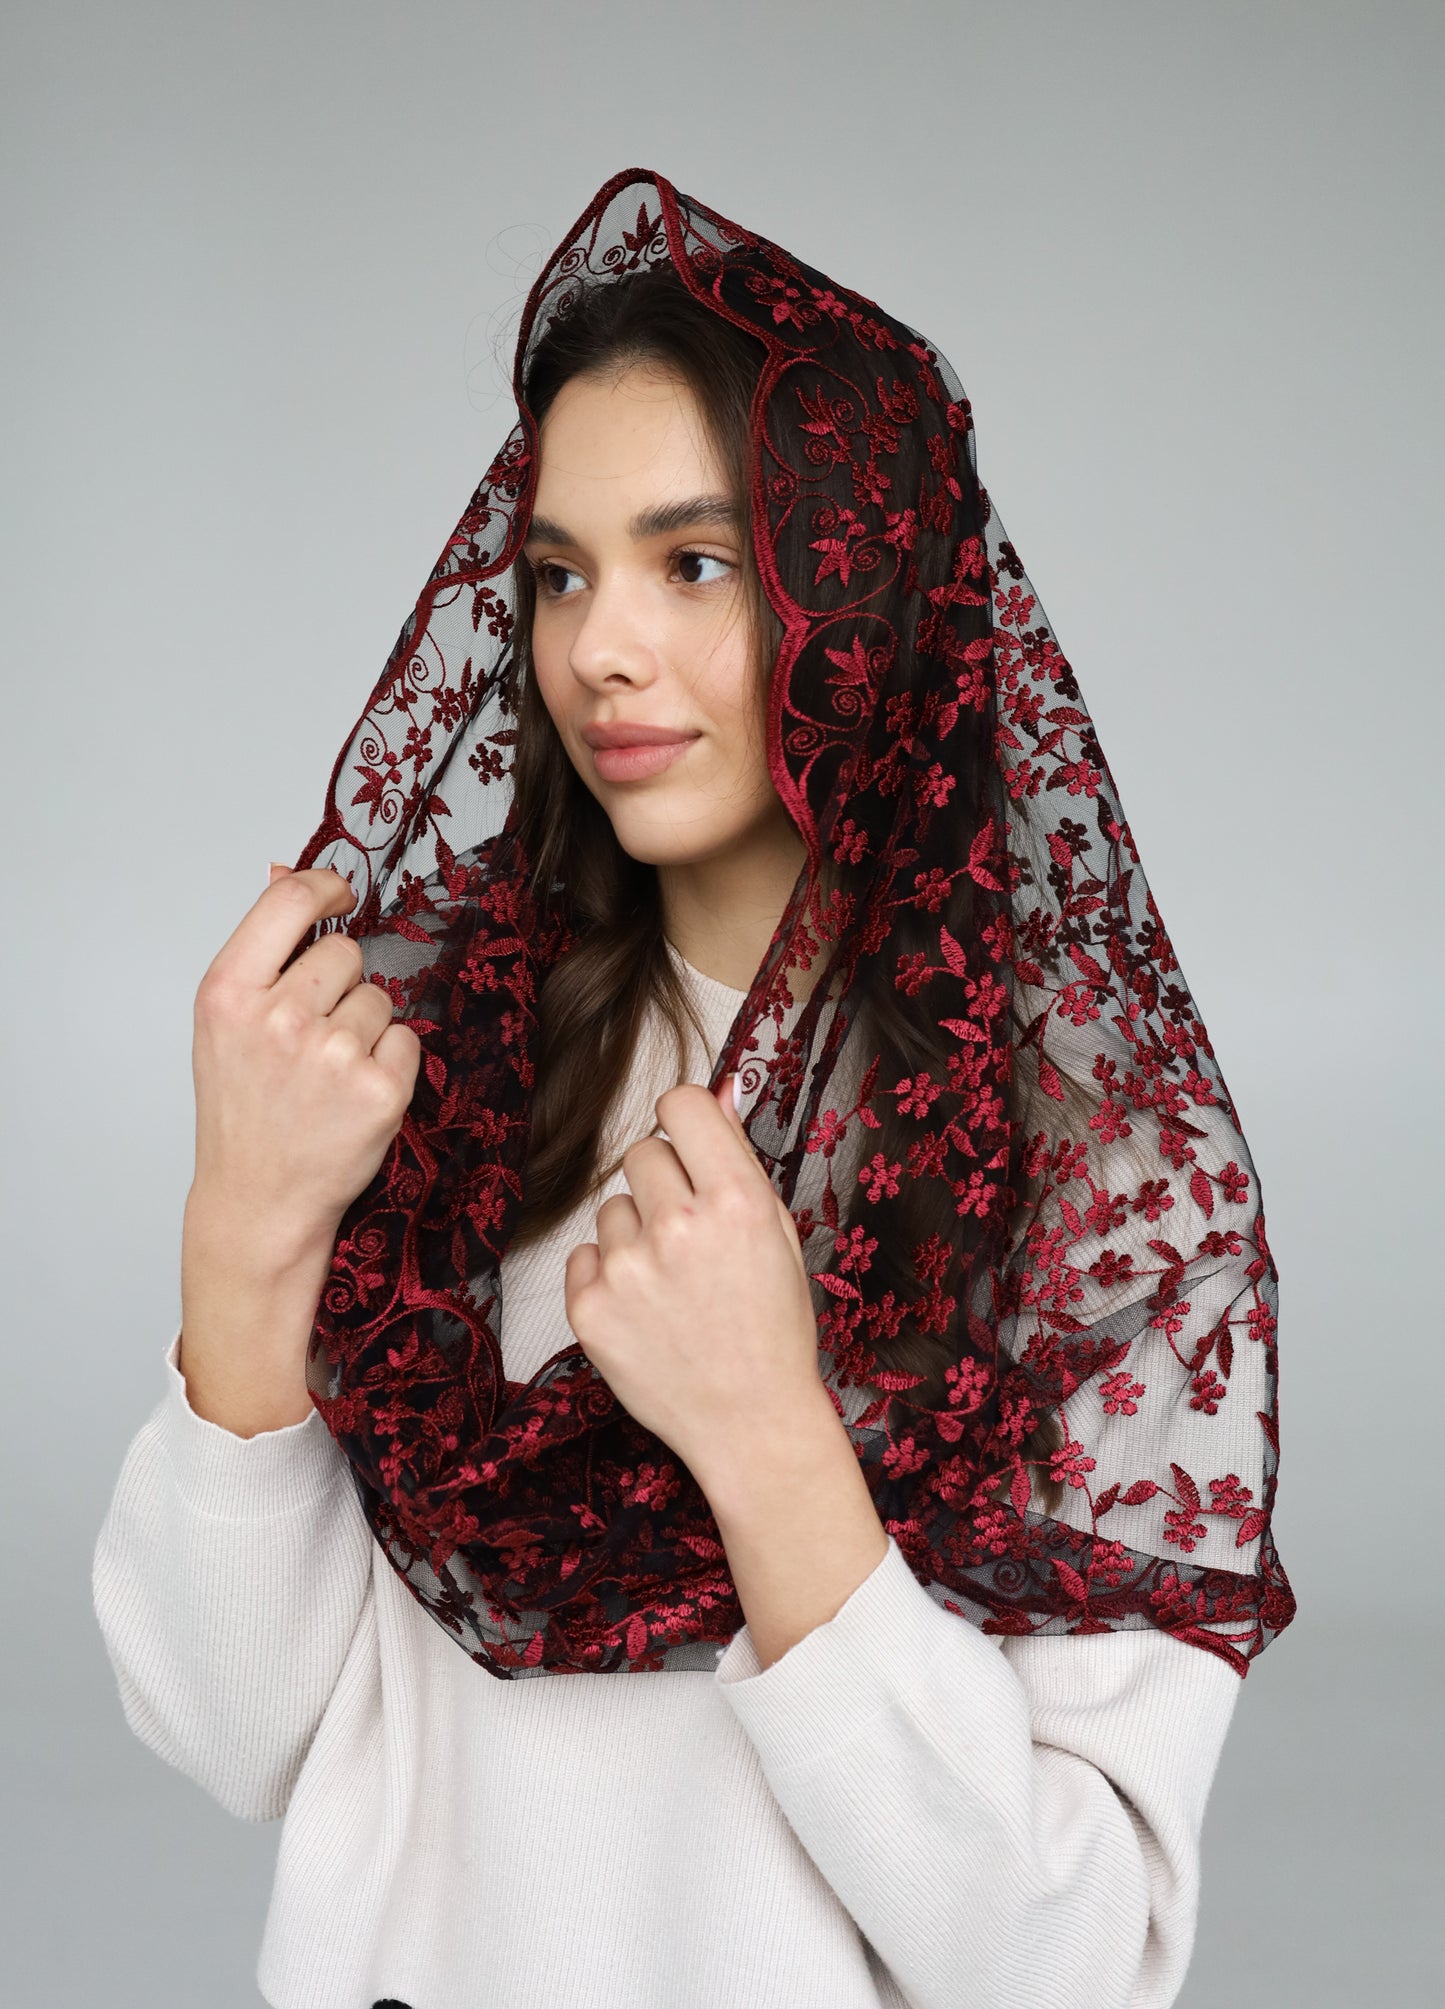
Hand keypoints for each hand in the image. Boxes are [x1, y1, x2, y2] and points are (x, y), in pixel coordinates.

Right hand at [189, 862, 421, 1267]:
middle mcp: (279, 1018)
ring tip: (326, 1075)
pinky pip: (406, 1039)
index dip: (326, 888)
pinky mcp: (380, 1089)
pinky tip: (354, 1094)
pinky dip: (390, 1063)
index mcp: (228, 994)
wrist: (259, 1200)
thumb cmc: (242, 1110)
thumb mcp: (225, 1025)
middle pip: (345, 952)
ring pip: (379, 998)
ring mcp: (332, 1054)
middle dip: (338, 985)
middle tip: (310, 1038)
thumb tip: (287, 871)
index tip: (341, 898)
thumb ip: (261, 951)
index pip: (290, 900)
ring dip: (364, 1028)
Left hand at [562, 1074, 830, 1488]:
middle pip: (642, 1152)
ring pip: (611, 1208)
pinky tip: (645, 1311)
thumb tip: (717, 1091)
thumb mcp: (779, 1235)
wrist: (751, 1424)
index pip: (681, 1105)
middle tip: (689, 1236)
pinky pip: (584, 1256)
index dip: (686, 1124)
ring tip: (671, 1285)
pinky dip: (608, 1278)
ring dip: (635, 1235)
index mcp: (737, 1201)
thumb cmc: (772, 1329)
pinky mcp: (589, 1308)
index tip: (691, 1148)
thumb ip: (739, 1159)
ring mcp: (628, 1269)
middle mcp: (679, 1227)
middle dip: (664, 1184)